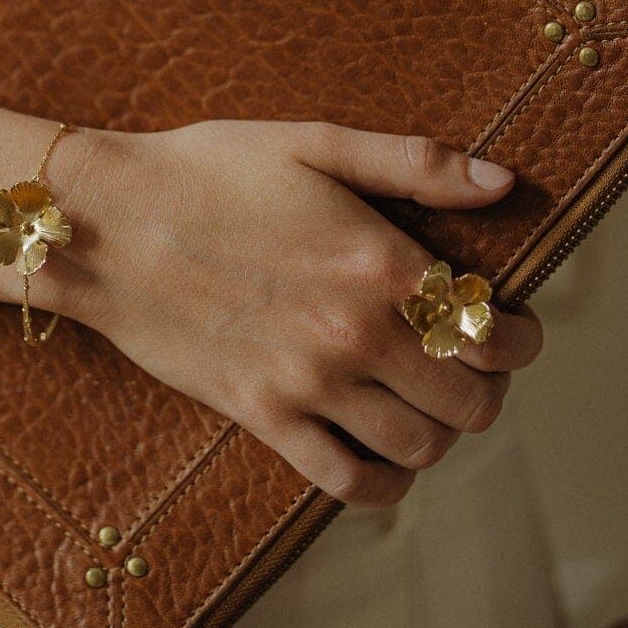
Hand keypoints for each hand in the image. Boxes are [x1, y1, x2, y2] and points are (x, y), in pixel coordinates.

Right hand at [48, 118, 542, 507]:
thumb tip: (504, 183)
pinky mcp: (264, 417)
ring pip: (421, 447)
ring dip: (439, 431)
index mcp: (380, 261)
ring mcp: (309, 384)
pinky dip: (382, 483)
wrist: (107, 222)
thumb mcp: (313, 143)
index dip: (519, 337)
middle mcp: (356, 333)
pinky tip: (381, 453)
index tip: (510, 327)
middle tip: (466, 363)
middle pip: (471, 401)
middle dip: (485, 386)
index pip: (492, 330)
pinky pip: (348, 482)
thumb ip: (415, 163)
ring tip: (423, 399)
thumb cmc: (208, 170)